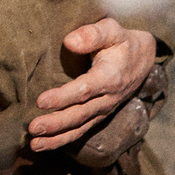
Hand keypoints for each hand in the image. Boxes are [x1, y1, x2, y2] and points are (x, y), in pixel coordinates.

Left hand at [28, 20, 157, 152]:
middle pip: (79, 114)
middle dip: (55, 123)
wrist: (142, 60)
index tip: (40, 101)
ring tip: (34, 144)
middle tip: (32, 128)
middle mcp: (107, 98)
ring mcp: (103, 111)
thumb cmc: (121, 42)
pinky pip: (80, 132)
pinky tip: (42, 145)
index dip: (63, 97)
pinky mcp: (98, 117)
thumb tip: (69, 42)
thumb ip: (92, 34)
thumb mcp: (112, 30)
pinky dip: (61, 141)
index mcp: (110, 77)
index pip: (84, 90)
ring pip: (79, 128)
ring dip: (56, 138)